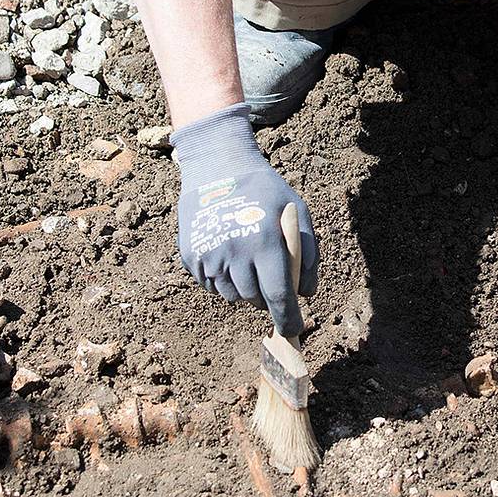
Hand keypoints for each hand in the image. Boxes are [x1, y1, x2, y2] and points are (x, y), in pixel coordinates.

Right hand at [170, 103, 318, 335]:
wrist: (218, 166)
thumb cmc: (264, 189)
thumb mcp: (296, 211)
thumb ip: (307, 252)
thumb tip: (306, 293)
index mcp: (264, 242)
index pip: (278, 295)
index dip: (287, 318)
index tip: (293, 331)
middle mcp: (235, 252)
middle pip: (254, 299)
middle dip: (266, 296)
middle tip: (269, 274)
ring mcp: (209, 255)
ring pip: (232, 296)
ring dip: (244, 288)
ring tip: (248, 258)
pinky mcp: (190, 256)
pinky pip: (211, 285)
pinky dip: (223, 279)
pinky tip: (228, 253)